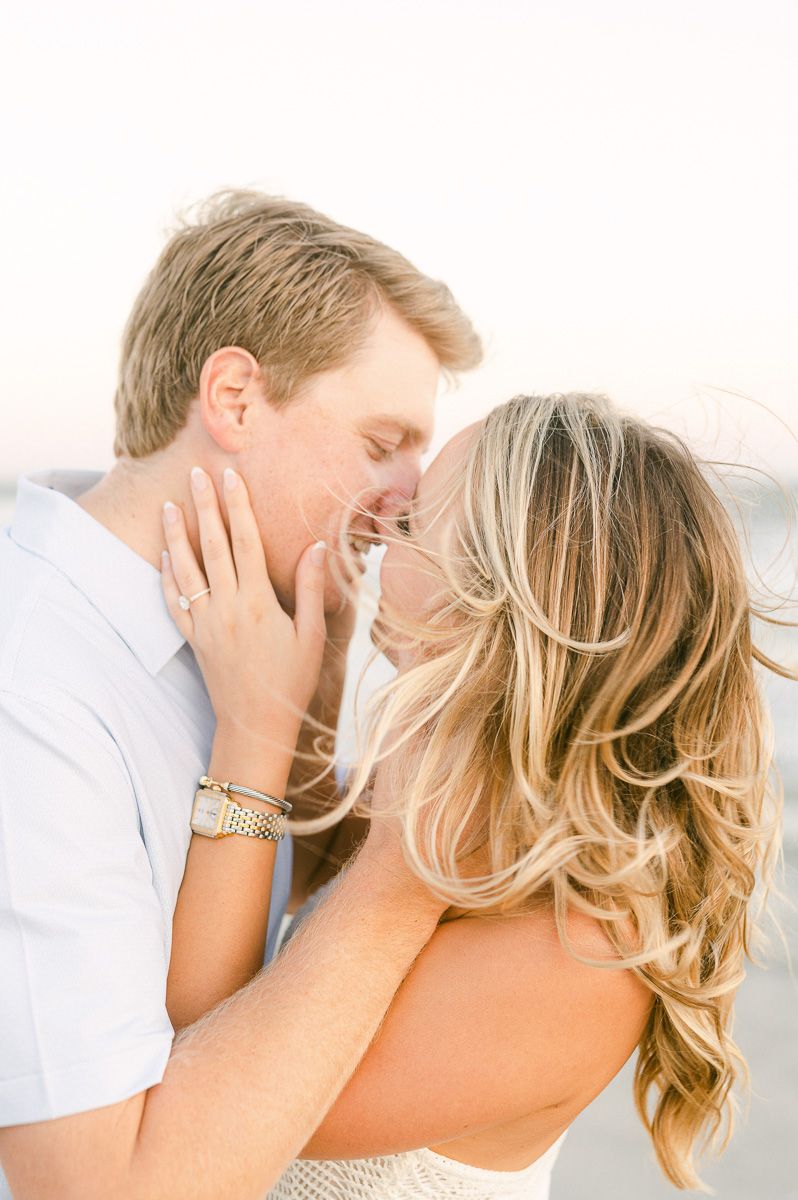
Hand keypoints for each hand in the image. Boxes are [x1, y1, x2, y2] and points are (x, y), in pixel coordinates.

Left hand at [160, 466, 327, 745]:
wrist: (255, 725)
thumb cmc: (291, 682)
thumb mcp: (312, 636)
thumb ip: (310, 589)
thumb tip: (318, 545)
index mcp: (257, 602)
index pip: (245, 542)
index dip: (238, 506)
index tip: (232, 476)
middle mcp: (226, 607)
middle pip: (212, 546)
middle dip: (204, 506)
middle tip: (196, 474)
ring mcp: (205, 622)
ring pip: (186, 568)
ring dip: (177, 534)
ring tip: (171, 504)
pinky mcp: (193, 638)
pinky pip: (173, 600)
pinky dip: (168, 575)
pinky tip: (166, 554)